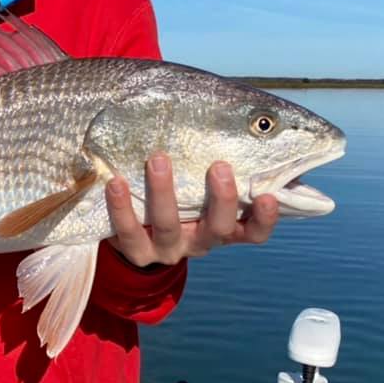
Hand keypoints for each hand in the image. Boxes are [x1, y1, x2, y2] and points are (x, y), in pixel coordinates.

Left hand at [104, 154, 278, 266]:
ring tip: (158, 159)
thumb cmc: (179, 201)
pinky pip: (128, 232)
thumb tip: (256, 131)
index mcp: (222, 228)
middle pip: (217, 228)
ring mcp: (167, 249)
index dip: (264, 219)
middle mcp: (198, 241)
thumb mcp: (201, 191)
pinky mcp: (135, 251)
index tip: (267, 196)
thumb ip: (223, 168)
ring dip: (164, 192)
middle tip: (219, 166)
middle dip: (222, 199)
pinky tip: (116, 182)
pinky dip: (121, 207)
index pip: (253, 232)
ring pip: (169, 226)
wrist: (136, 237)